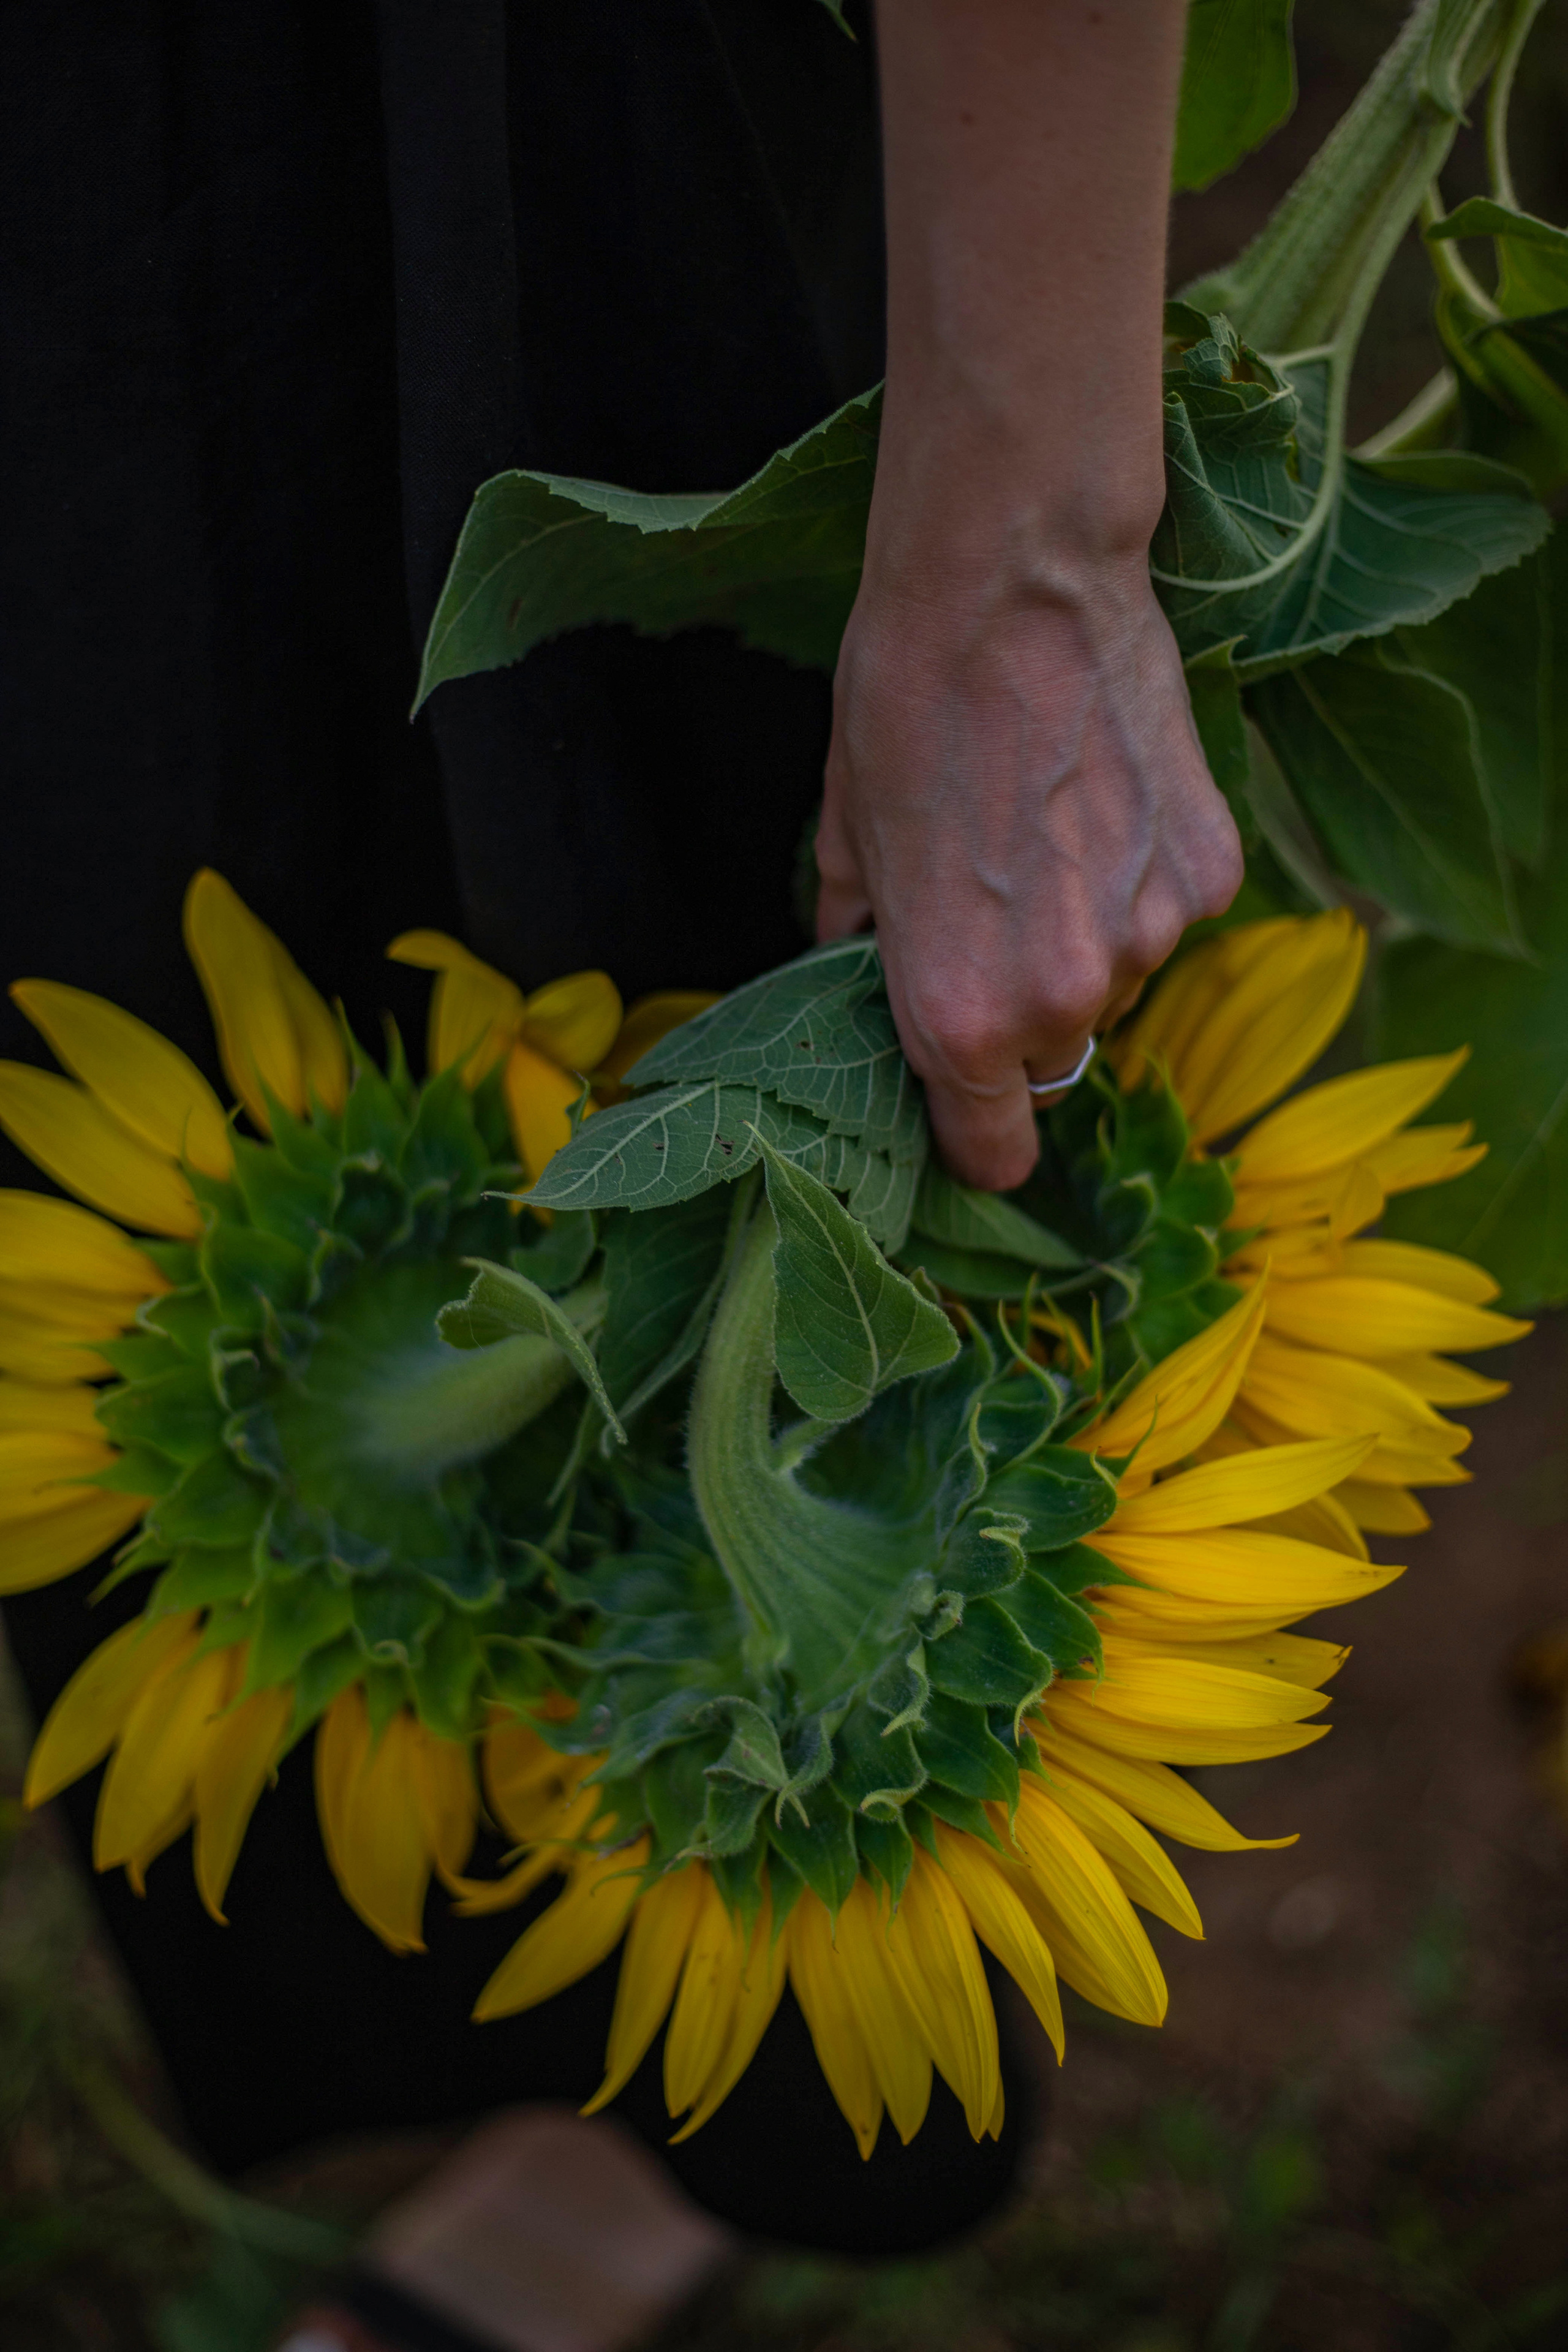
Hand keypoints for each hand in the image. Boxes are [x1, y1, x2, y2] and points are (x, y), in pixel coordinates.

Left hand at [817, 550, 1241, 1190]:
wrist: (1014, 581)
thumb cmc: (904, 701)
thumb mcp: (848, 835)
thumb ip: (857, 936)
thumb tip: (848, 967)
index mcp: (958, 1014)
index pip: (991, 1153)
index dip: (977, 1140)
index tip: (969, 1114)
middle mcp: (1064, 998)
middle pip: (1054, 1062)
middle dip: (1023, 1017)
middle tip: (992, 918)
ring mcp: (1151, 935)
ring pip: (1118, 984)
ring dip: (1086, 942)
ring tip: (1045, 834)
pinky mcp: (1210, 871)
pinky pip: (1170, 913)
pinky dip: (1140, 877)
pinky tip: (1101, 797)